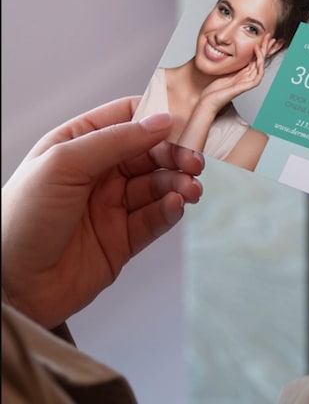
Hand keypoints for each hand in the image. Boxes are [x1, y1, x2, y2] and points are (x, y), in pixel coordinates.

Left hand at [0, 97, 204, 327]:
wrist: (10, 285)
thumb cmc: (19, 220)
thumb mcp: (62, 164)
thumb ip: (114, 141)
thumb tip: (162, 121)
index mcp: (77, 145)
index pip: (127, 119)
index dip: (158, 117)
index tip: (186, 122)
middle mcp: (97, 173)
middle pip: (151, 153)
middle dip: (177, 154)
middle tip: (195, 162)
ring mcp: (111, 206)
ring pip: (159, 185)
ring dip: (179, 184)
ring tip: (190, 189)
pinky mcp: (123, 239)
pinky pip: (156, 219)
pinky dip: (171, 210)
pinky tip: (176, 206)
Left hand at [197, 38, 275, 112]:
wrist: (208, 102)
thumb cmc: (213, 90)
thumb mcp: (222, 71)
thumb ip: (230, 63)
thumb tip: (229, 50)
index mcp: (243, 73)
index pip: (255, 58)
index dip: (261, 48)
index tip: (263, 37)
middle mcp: (247, 77)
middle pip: (261, 60)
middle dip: (266, 47)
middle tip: (270, 36)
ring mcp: (248, 82)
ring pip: (261, 65)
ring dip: (264, 52)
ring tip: (266, 41)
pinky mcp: (246, 86)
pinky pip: (258, 74)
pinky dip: (259, 63)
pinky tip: (257, 53)